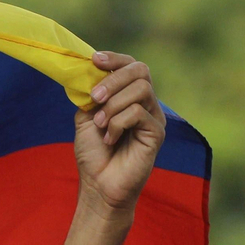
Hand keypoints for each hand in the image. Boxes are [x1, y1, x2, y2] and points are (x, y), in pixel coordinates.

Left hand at [73, 52, 165, 217]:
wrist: (99, 186)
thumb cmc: (93, 155)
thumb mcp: (86, 117)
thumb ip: (90, 94)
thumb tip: (89, 70)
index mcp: (129, 96)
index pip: (130, 65)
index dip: (114, 59)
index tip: (94, 60)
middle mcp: (146, 103)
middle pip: (140, 70)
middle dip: (113, 79)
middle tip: (94, 98)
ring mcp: (154, 117)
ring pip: (140, 89)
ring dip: (113, 105)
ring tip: (100, 125)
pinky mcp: (157, 132)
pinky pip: (139, 112)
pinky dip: (118, 123)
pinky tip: (110, 139)